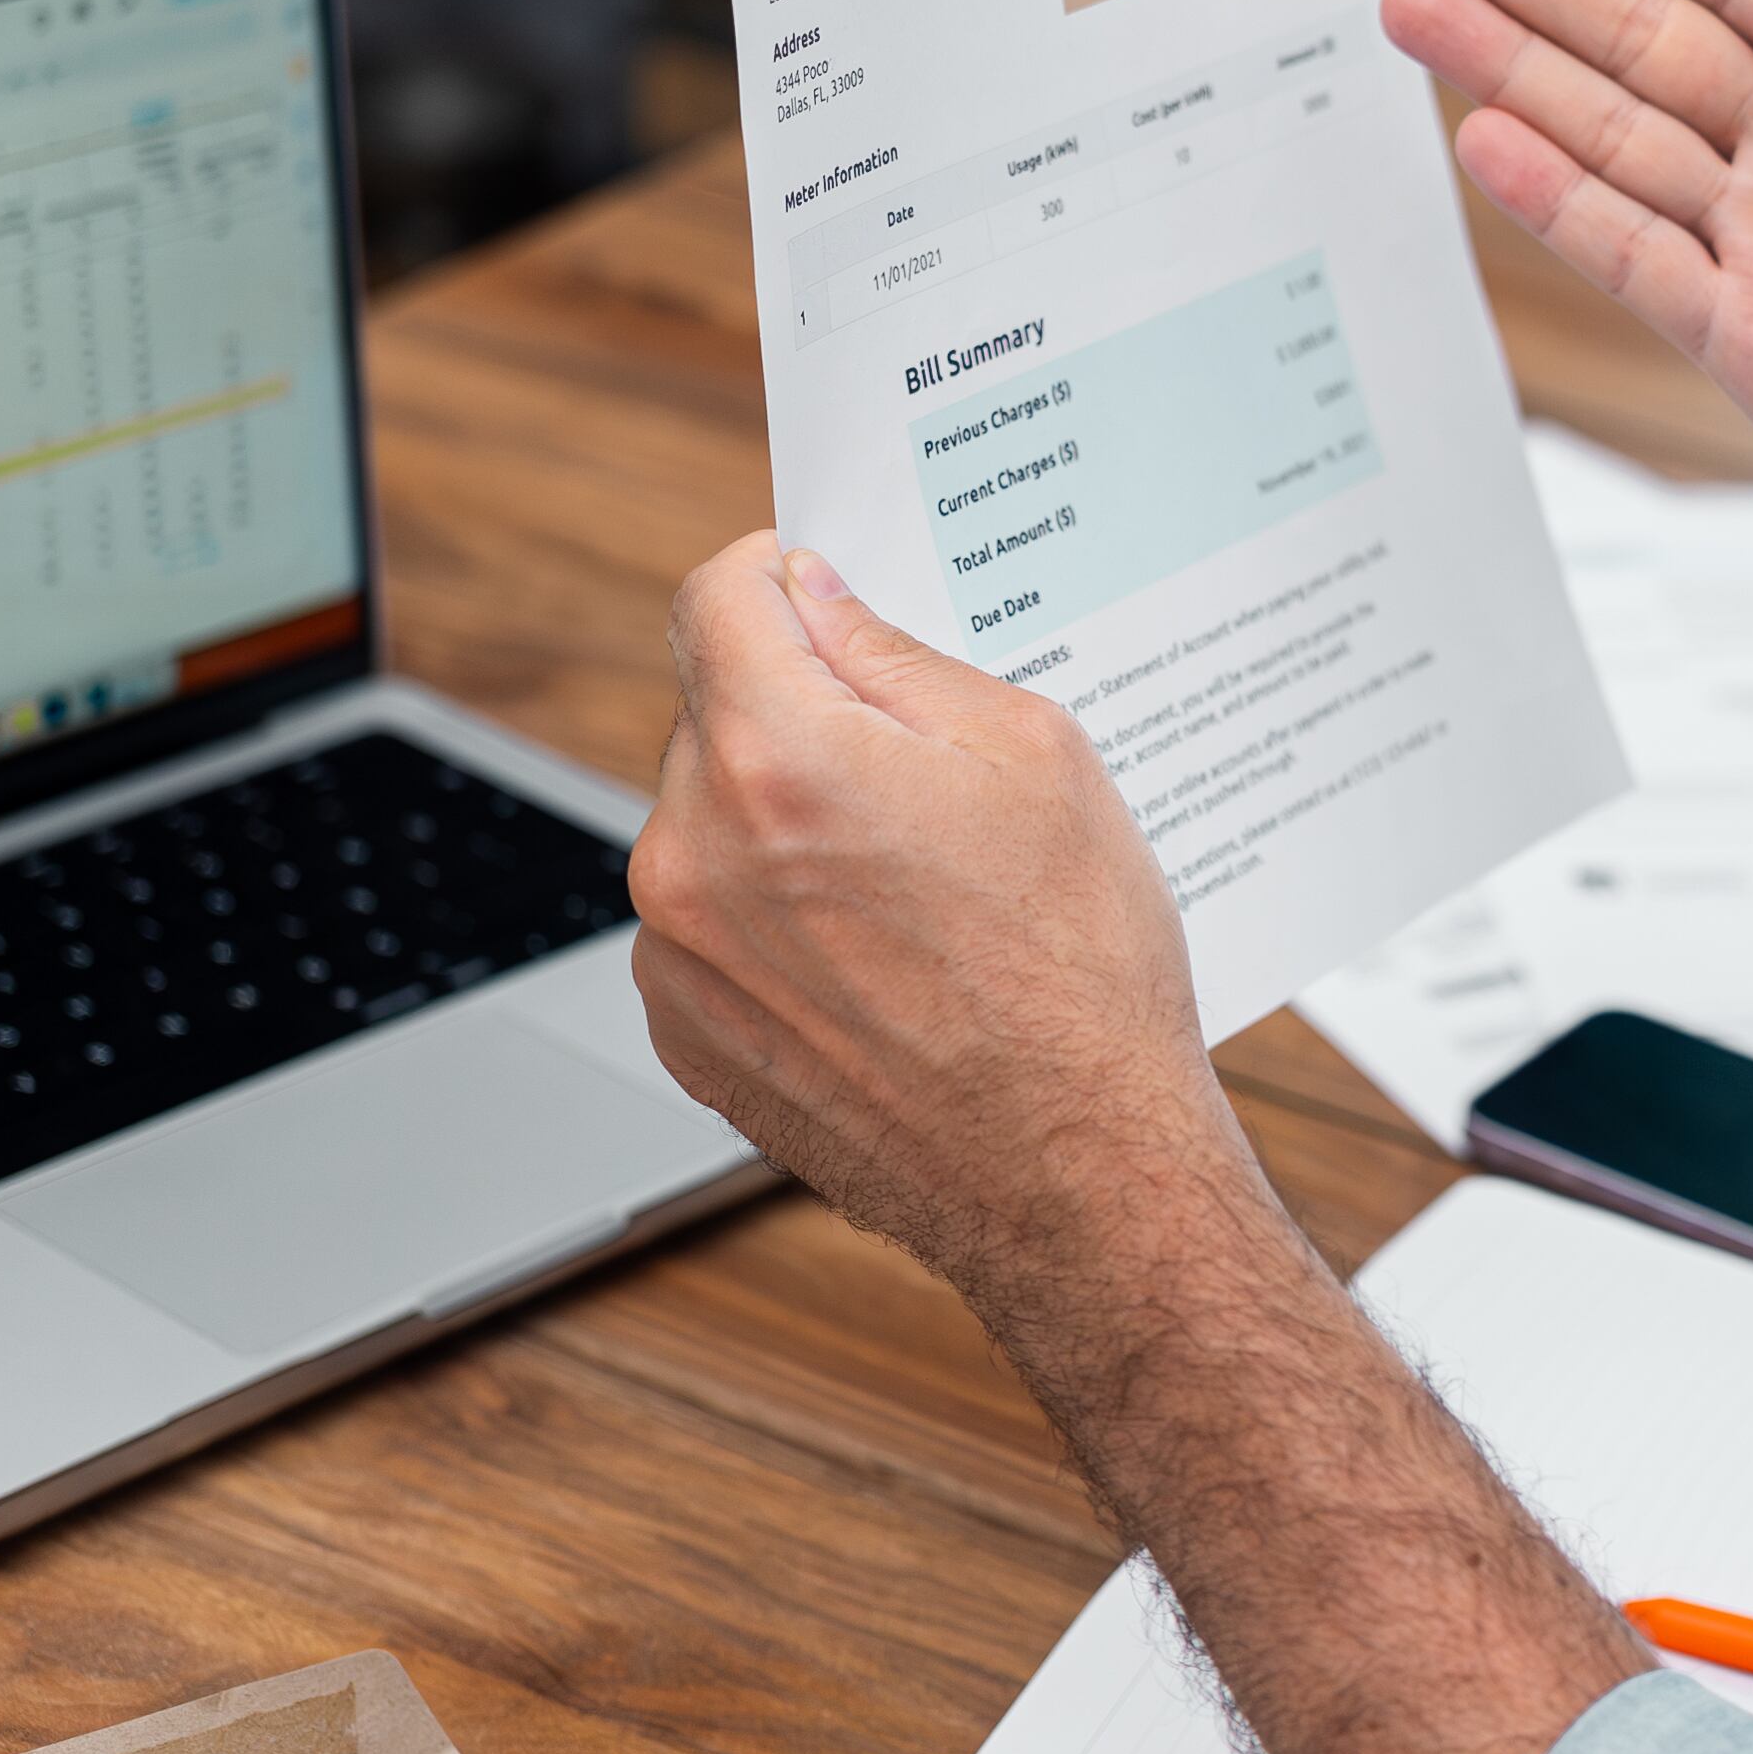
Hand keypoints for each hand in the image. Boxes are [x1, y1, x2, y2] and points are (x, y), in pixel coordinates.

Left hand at [626, 535, 1252, 1328]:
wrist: (1077, 1176)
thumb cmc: (1077, 973)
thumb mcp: (1035, 756)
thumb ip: (898, 658)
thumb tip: (818, 601)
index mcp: (776, 758)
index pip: (716, 597)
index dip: (777, 577)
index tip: (816, 594)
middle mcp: (691, 854)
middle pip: (714, 716)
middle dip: (798, 717)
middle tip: (918, 776)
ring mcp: (675, 957)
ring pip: (710, 827)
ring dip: (782, 826)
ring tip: (913, 893)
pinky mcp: (687, 1037)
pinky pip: (709, 930)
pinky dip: (773, 925)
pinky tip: (880, 963)